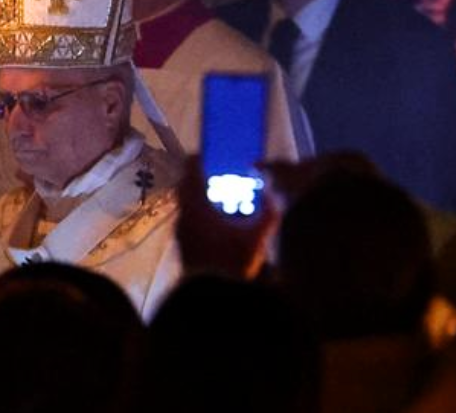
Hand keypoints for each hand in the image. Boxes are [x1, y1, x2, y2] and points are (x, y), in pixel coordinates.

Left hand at [176, 156, 279, 279]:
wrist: (213, 300)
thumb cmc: (231, 264)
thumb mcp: (256, 238)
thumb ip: (268, 214)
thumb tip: (274, 196)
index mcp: (195, 206)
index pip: (191, 171)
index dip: (201, 159)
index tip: (212, 155)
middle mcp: (183, 217)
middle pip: (190, 188)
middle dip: (207, 182)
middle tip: (225, 179)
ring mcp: (181, 235)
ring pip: (190, 208)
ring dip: (206, 202)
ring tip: (229, 203)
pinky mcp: (184, 250)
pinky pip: (192, 225)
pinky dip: (205, 220)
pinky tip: (224, 228)